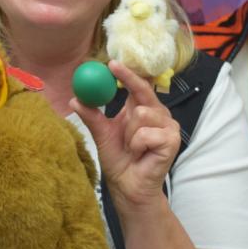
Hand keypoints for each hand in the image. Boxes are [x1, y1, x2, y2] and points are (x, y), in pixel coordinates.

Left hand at [70, 60, 179, 209]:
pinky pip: (146, 133)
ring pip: (141, 113)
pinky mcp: (172, 140)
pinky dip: (136, 144)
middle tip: (113, 67)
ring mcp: (168, 126)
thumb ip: (92, 116)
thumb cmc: (119, 159)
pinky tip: (140, 154)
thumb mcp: (101, 134)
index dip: (128, 72)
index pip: (138, 85)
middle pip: (144, 91)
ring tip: (131, 147)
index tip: (112, 62)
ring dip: (128, 133)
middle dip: (128, 79)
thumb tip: (75, 99)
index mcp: (142, 109)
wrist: (128, 185)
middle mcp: (158, 114)